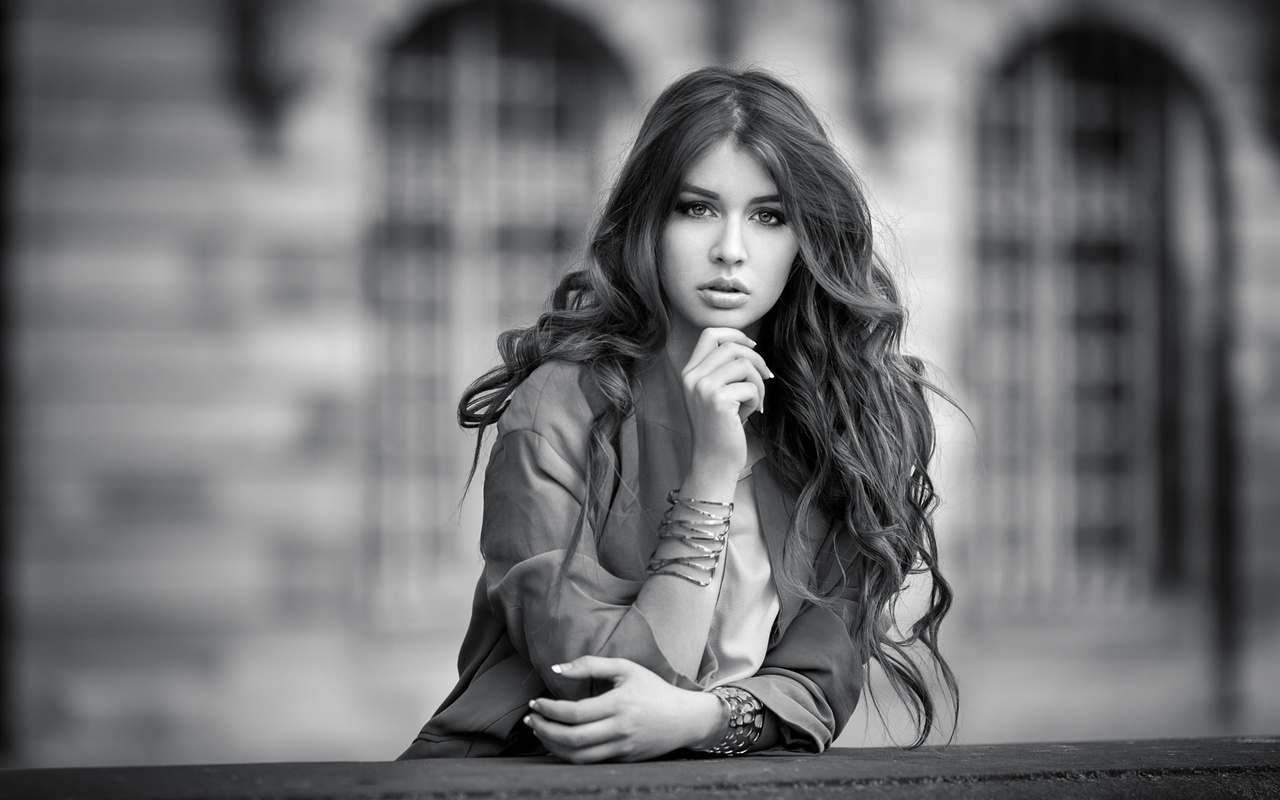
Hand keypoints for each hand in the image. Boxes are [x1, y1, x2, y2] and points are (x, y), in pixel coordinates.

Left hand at [524, 656, 724, 762]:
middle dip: (544, 729)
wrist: (684, 719)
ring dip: (551, 745)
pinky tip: (557, 743)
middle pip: (571, 738)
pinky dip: (567, 755)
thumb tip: (557, 669)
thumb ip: (590, 665)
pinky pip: (588, 763)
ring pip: (577, 756)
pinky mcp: (623, 760)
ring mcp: (621, 748)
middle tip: (530, 718)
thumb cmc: (653, 689)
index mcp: (619, 704)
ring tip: (539, 730)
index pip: (574, 712)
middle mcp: (620, 729)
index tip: (535, 702)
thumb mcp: (625, 668)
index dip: (549, 709)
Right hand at [680, 328, 772, 474]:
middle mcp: (692, 376)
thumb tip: (750, 346)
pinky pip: (750, 386)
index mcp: (689, 372)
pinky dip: (756, 399)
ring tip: (756, 401)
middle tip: (766, 377)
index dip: (736, 334)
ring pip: (744, 364)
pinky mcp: (718, 400)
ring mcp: (703, 387)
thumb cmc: (720, 427)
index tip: (753, 347)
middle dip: (756, 360)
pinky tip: (750, 414)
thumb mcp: (715, 393)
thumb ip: (723, 369)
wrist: (713, 461)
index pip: (710, 333)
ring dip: (758, 382)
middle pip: (731, 346)